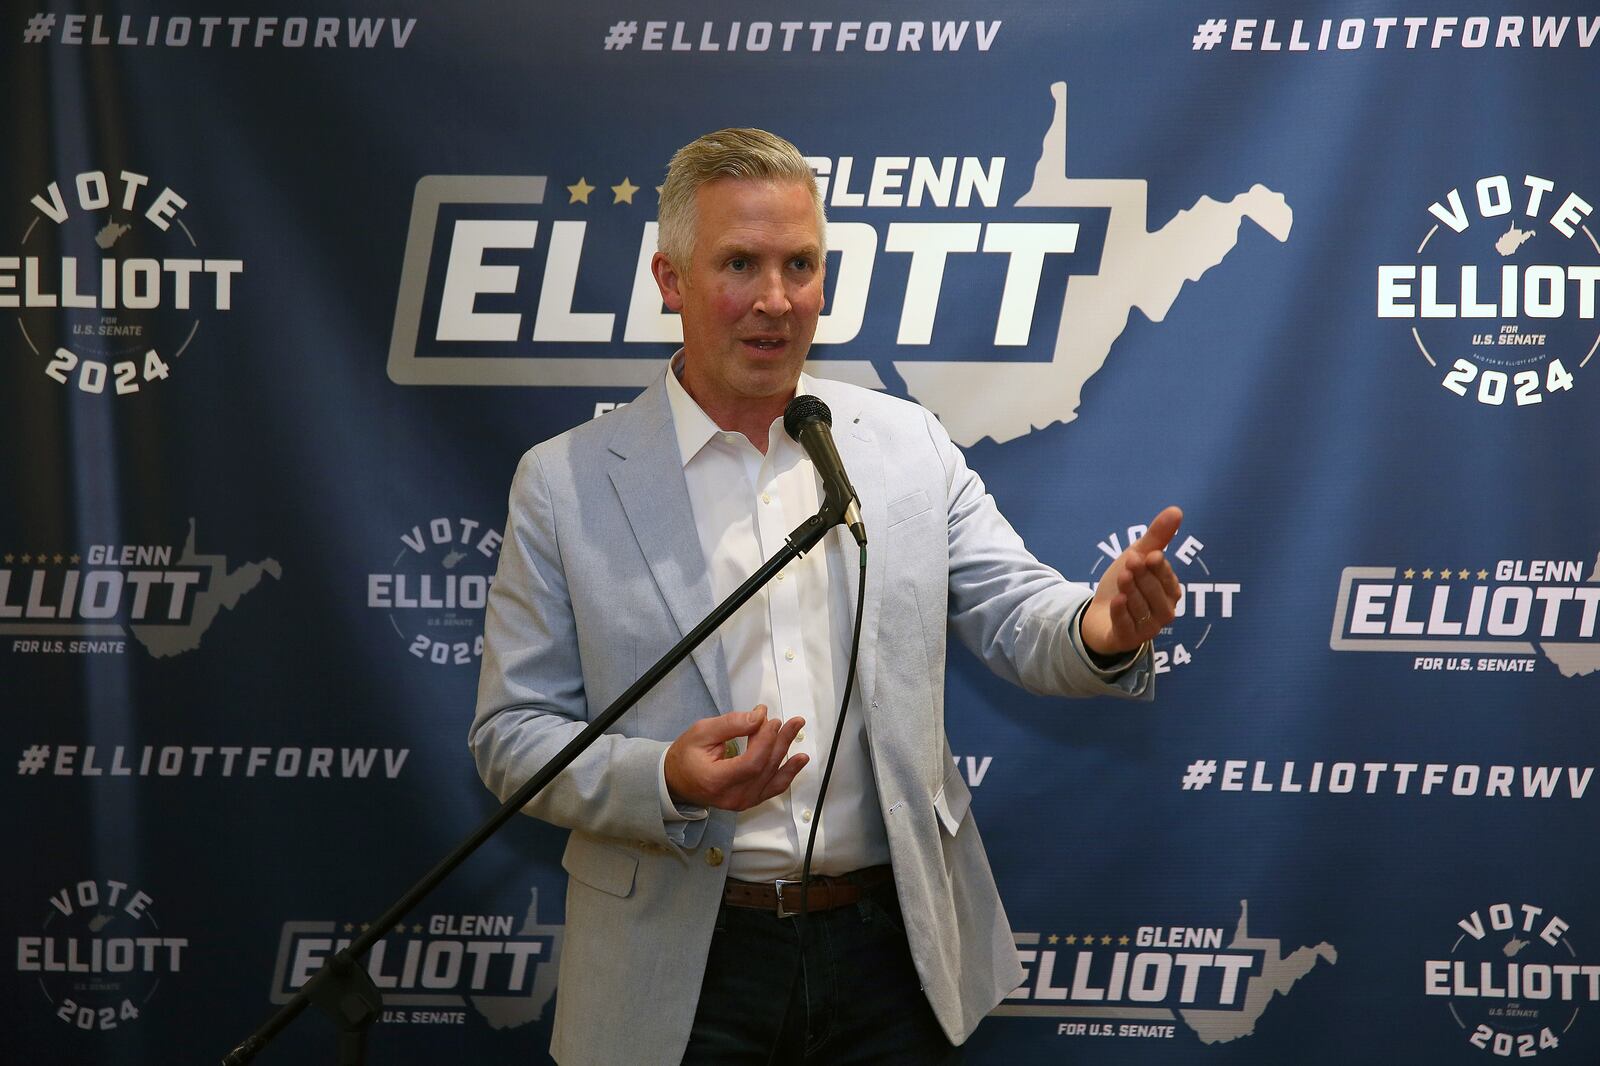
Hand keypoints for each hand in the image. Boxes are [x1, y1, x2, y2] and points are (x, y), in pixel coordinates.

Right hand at [664, 705, 807, 810]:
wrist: (676, 781)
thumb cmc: (686, 755)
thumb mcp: (702, 732)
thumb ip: (731, 724)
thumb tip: (759, 717)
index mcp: (717, 780)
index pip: (751, 763)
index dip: (765, 740)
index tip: (769, 719)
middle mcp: (733, 797)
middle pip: (765, 768)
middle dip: (779, 740)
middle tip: (788, 720)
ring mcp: (742, 802)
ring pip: (772, 776)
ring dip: (786, 750)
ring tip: (796, 729)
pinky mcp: (749, 801)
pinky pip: (773, 788)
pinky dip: (788, 772)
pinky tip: (800, 759)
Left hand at [1080, 506, 1183, 658]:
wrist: (1098, 615)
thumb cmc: (1124, 584)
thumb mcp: (1137, 557)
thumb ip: (1157, 537)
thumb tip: (1176, 510)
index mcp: (1170, 592)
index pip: (1168, 580)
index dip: (1159, 569)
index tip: (1149, 555)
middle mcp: (1163, 612)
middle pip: (1155, 595)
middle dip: (1143, 578)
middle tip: (1131, 561)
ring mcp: (1147, 629)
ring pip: (1142, 610)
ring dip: (1133, 592)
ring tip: (1123, 577)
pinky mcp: (1128, 639)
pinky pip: (1127, 627)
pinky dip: (1122, 614)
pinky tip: (1118, 601)